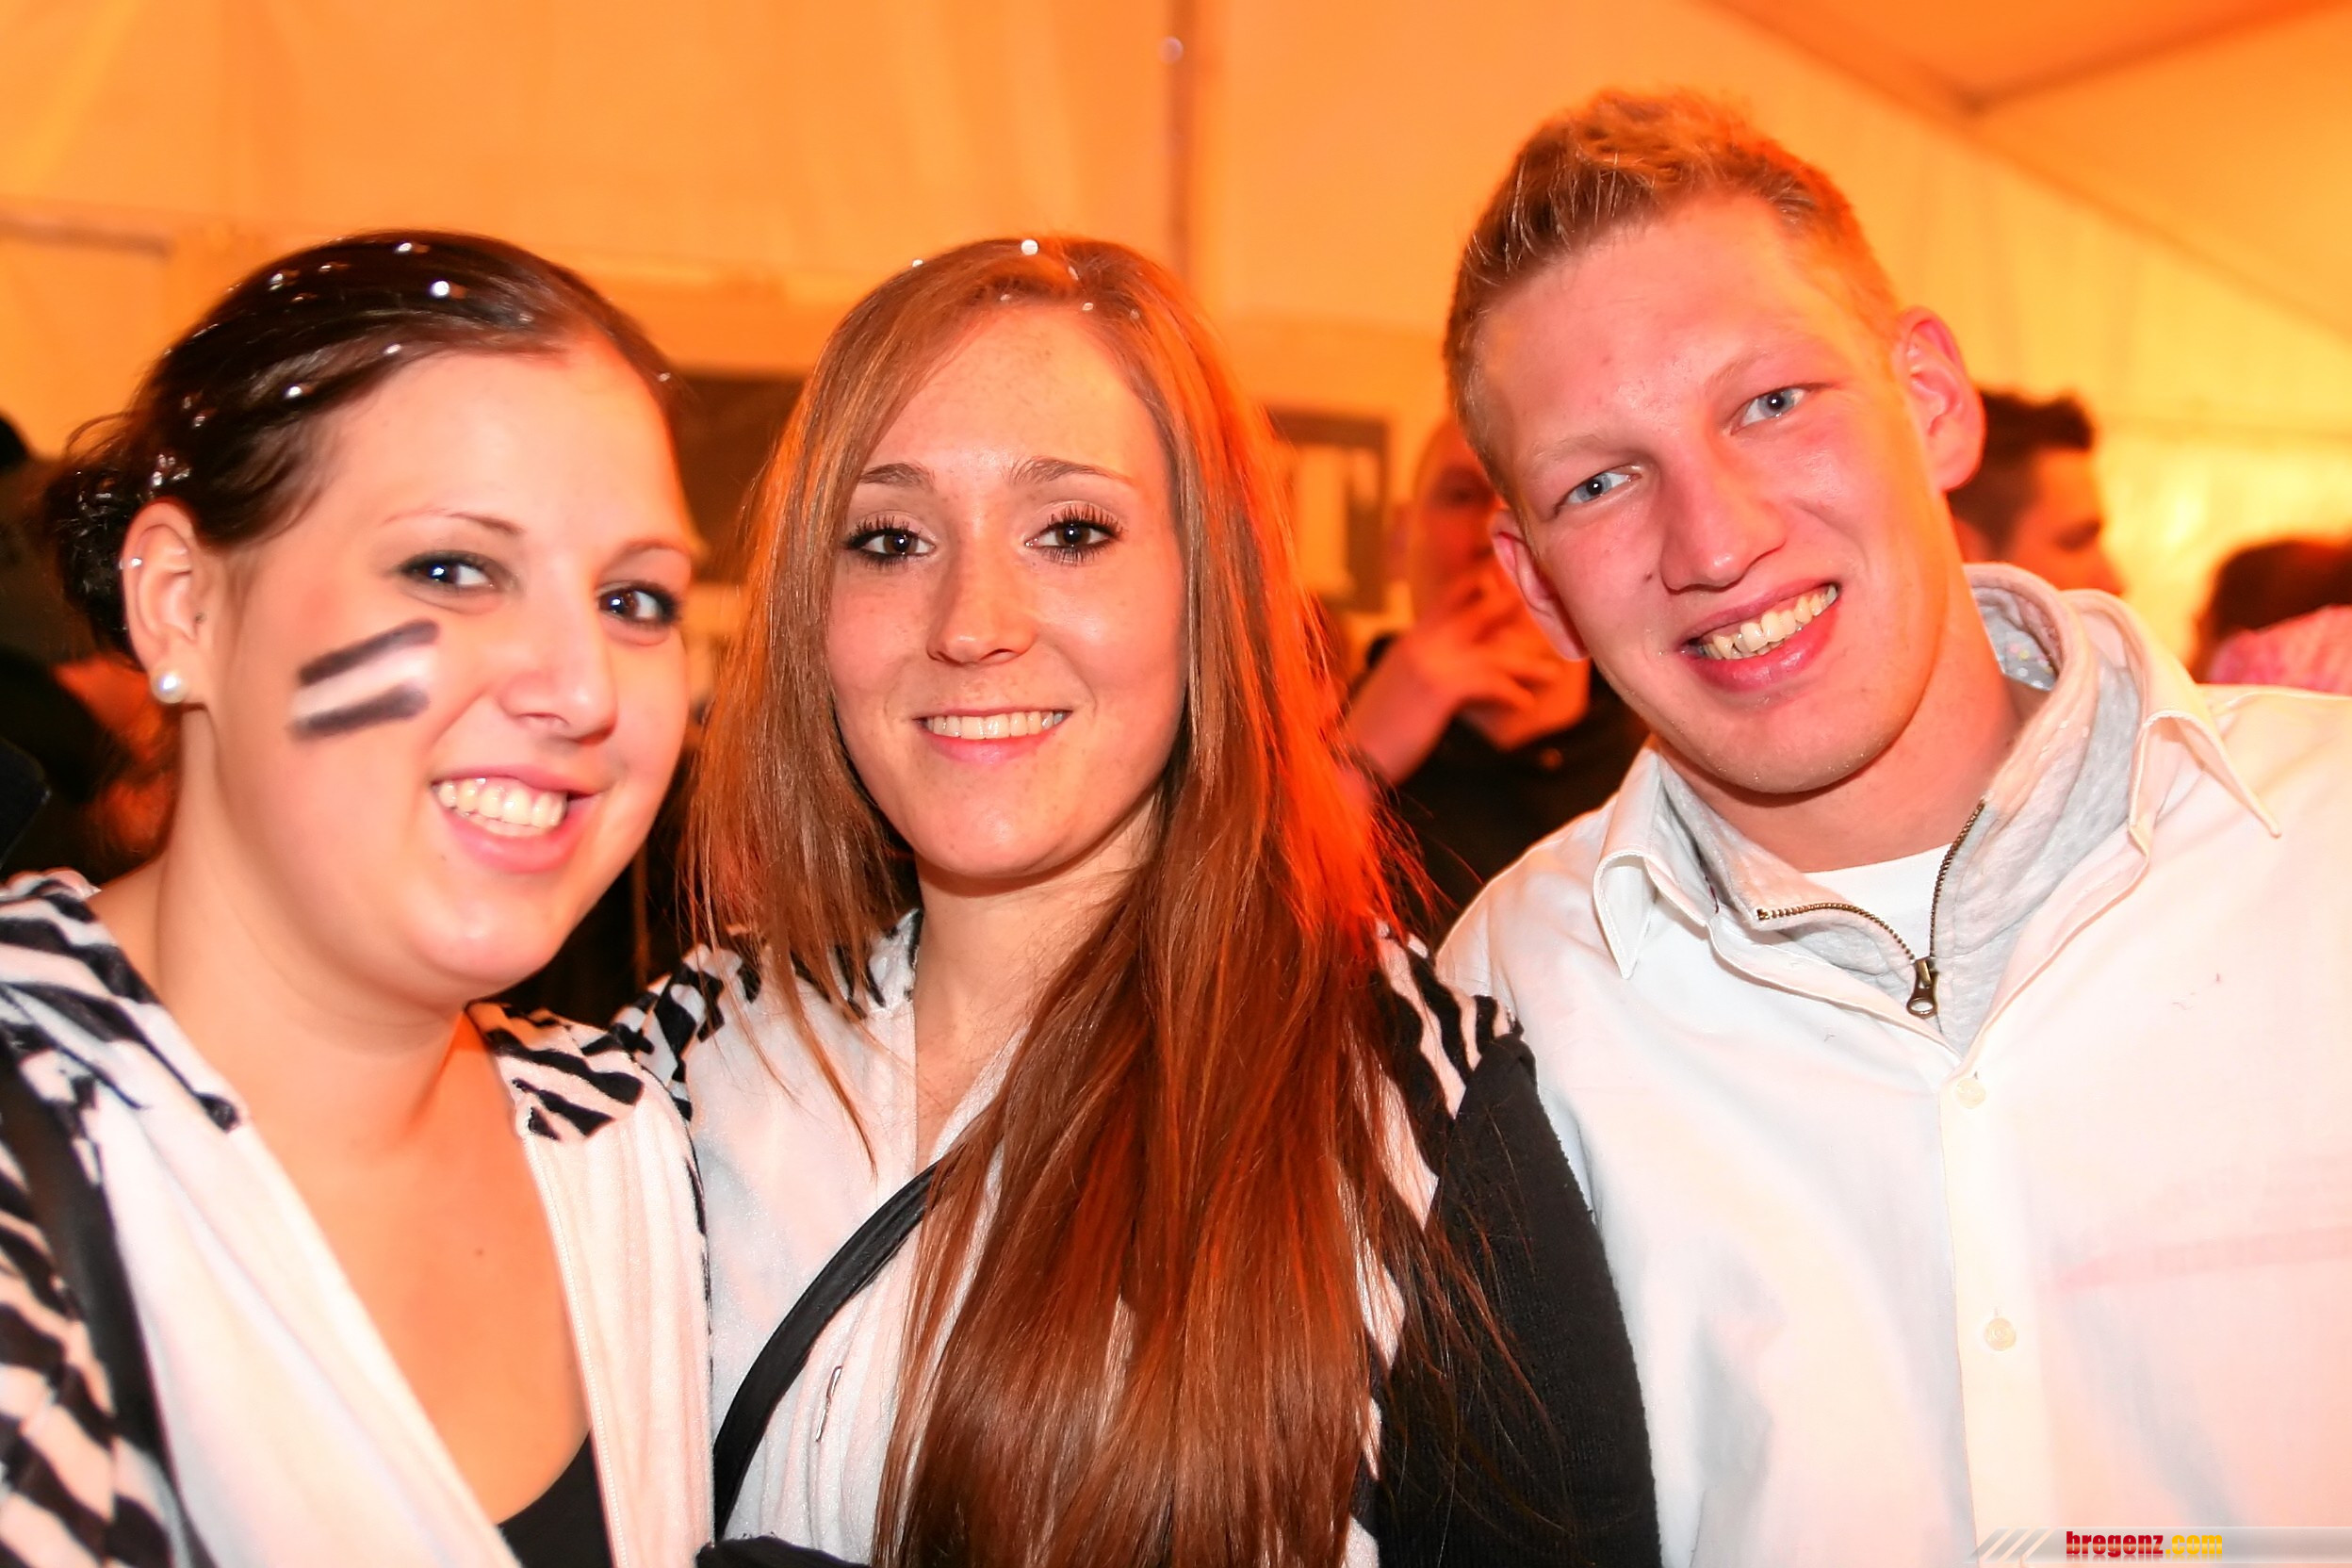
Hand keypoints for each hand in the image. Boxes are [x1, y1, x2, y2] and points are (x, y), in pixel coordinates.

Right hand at [1345, 571, 1560, 786]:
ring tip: (1554, 672)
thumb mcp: (1396, 688)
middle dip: (1515, 608)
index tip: (1507, 579)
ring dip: (1527, 664)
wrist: (1350, 757)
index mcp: (1410, 640)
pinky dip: (1511, 694)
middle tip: (1545, 607)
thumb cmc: (1372, 731)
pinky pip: (1490, 683)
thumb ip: (1421, 668)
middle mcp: (1422, 643)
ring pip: (1493, 654)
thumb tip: (1447, 674)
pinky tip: (1525, 704)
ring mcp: (1431, 663)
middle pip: (1478, 612)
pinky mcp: (1440, 689)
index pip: (1450, 597)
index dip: (1480, 583)